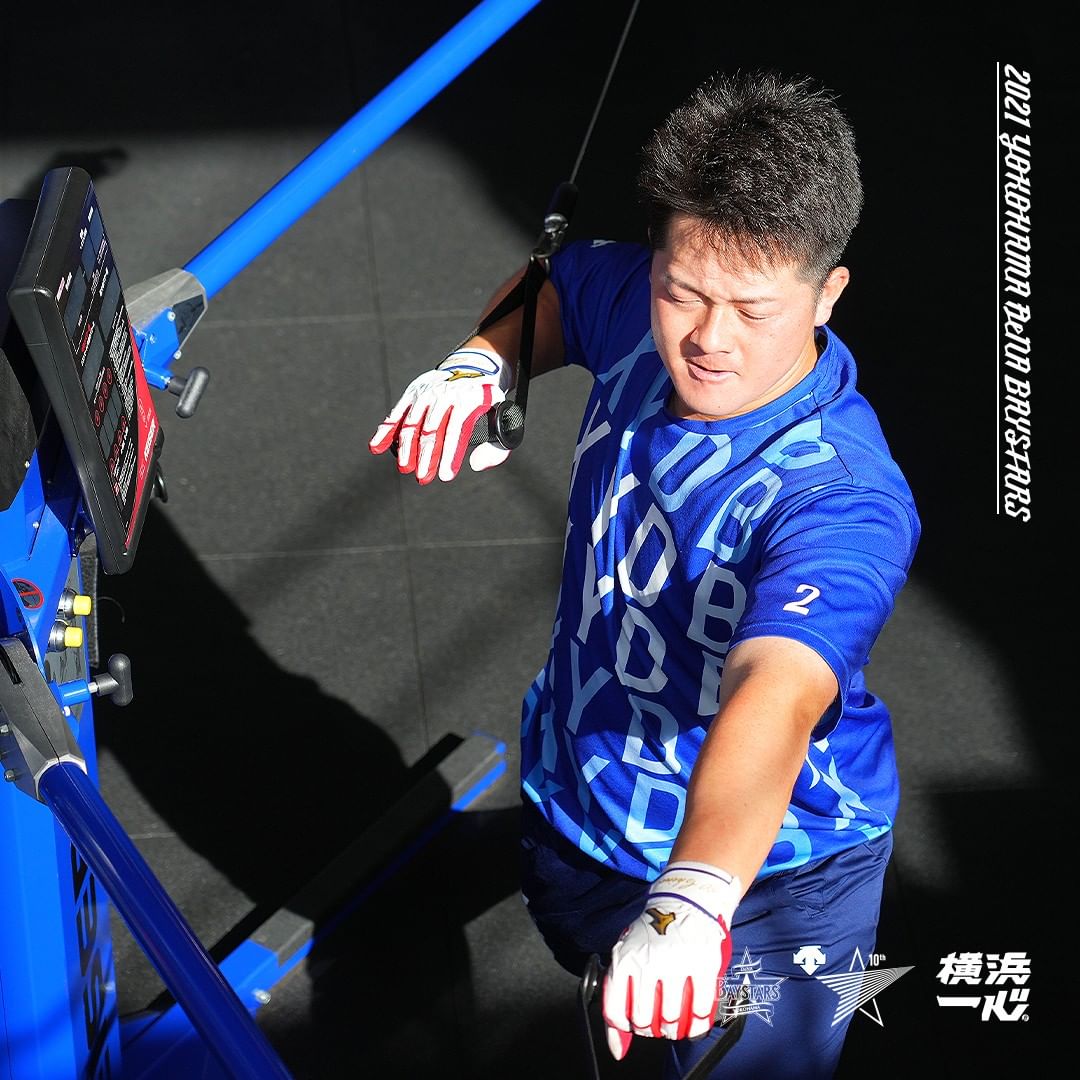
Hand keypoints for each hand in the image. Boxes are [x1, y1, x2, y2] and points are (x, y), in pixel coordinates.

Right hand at [368, 347, 512, 483]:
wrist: (473, 367)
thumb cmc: (488, 403)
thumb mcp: (503, 419)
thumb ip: (497, 447)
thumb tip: (475, 465)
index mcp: (469, 400)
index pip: (456, 430)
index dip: (449, 454)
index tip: (445, 476)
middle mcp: (445, 394)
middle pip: (432, 429)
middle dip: (426, 455)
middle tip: (422, 478)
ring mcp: (426, 392)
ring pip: (412, 422)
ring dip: (406, 447)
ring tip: (404, 468)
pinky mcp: (413, 392)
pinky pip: (397, 413)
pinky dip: (386, 430)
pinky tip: (376, 448)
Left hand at [602, 862, 740, 1059]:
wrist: (686, 900)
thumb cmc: (653, 933)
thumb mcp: (627, 955)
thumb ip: (618, 998)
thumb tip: (617, 1050)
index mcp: (625, 959)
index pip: (616, 1011)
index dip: (625, 1027)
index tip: (634, 1025)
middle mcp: (648, 962)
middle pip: (644, 1020)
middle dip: (651, 1030)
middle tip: (658, 1024)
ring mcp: (676, 963)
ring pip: (671, 1019)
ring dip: (673, 1030)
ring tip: (675, 1024)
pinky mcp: (703, 964)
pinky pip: (701, 1009)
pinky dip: (698, 1023)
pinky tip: (696, 1023)